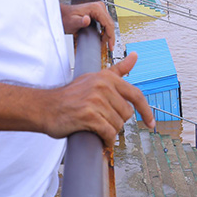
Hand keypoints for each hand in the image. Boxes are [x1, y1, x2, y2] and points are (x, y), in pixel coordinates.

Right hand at [39, 52, 155, 142]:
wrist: (45, 107)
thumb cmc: (70, 96)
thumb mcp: (94, 78)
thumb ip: (117, 69)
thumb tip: (135, 56)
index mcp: (107, 77)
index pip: (136, 95)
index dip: (146, 111)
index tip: (151, 123)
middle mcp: (102, 86)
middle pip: (127, 114)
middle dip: (117, 122)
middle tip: (101, 121)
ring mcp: (95, 101)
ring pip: (118, 125)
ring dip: (109, 131)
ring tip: (95, 127)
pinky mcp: (89, 116)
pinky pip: (108, 133)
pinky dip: (106, 141)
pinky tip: (99, 140)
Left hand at [60, 0, 115, 54]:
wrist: (64, 15)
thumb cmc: (67, 18)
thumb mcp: (73, 21)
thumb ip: (80, 21)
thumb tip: (87, 20)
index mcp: (96, 8)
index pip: (108, 24)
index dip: (111, 36)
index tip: (111, 45)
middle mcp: (99, 7)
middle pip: (110, 24)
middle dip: (110, 37)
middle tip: (109, 47)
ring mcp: (99, 10)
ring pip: (109, 24)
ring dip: (108, 35)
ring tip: (105, 44)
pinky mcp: (98, 13)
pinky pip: (105, 23)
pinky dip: (105, 32)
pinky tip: (103, 38)